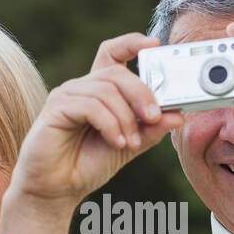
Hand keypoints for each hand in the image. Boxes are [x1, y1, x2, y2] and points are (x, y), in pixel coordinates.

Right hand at [11, 33, 183, 205]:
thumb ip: (151, 130)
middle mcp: (81, 88)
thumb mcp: (128, 146)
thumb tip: (178, 115)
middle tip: (155, 117)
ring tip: (130, 143)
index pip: (112, 54)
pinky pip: (90, 106)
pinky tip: (116, 143)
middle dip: (141, 93)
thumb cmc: (86, 166)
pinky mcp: (55, 109)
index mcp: (98, 91)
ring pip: (105, 90)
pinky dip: (110, 124)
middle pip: (116, 72)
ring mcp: (66, 96)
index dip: (131, 43)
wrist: (56, 191)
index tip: (153, 43)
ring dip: (126, 118)